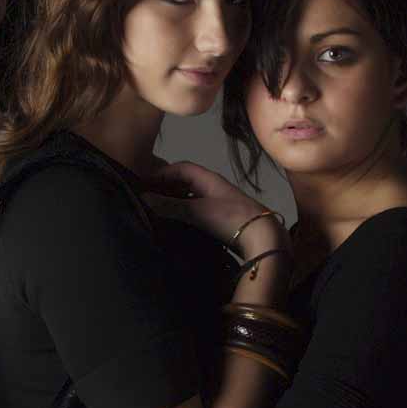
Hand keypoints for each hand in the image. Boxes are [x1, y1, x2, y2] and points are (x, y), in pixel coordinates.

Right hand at [144, 161, 289, 257]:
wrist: (262, 238)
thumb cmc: (230, 218)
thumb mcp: (196, 210)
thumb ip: (170, 205)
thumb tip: (144, 199)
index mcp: (208, 179)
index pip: (181, 168)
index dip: (162, 173)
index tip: (144, 184)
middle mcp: (212, 188)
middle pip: (184, 182)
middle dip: (165, 188)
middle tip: (147, 199)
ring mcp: (217, 204)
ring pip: (190, 198)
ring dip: (173, 202)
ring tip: (156, 212)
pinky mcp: (220, 219)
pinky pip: (196, 212)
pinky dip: (182, 214)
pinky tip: (174, 224)